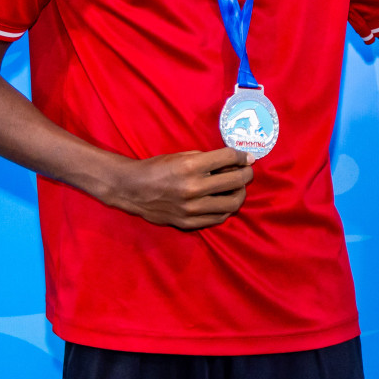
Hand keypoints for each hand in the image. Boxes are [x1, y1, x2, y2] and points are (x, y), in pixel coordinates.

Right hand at [99, 147, 253, 230]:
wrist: (132, 189)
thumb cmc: (158, 168)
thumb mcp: (182, 156)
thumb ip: (208, 159)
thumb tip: (236, 161)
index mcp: (190, 166)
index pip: (229, 158)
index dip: (243, 156)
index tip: (247, 157)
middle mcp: (192, 188)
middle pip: (236, 181)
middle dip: (247, 174)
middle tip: (246, 171)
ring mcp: (191, 208)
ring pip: (232, 203)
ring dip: (240, 193)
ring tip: (237, 188)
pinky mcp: (187, 222)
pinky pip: (218, 218)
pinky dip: (226, 209)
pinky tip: (223, 201)